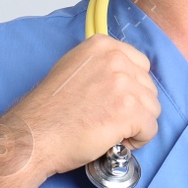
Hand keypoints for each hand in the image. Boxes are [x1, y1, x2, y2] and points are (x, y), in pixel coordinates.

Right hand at [0, 34, 160, 178]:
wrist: (34, 135)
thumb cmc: (48, 110)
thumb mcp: (73, 68)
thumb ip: (100, 66)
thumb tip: (125, 77)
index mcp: (102, 45)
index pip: (141, 65)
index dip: (131, 89)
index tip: (114, 101)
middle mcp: (115, 60)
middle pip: (148, 88)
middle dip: (134, 108)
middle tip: (109, 120)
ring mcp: (124, 84)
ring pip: (152, 109)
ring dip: (136, 125)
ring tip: (110, 131)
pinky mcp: (129, 111)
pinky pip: (151, 129)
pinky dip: (137, 141)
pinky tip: (114, 141)